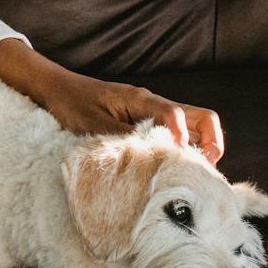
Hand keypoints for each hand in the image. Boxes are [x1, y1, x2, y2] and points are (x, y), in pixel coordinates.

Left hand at [38, 69, 225, 166]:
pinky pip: (171, 137)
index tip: (179, 160)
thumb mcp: (93, 124)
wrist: (56, 89)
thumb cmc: (72, 103)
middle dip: (211, 144)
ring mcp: (151, 116)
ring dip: (197, 150)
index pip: (176, 114)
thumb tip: (151, 159)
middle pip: (200, 118)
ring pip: (190, 130)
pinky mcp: (144, 126)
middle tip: (203, 173)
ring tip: (190, 178)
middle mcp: (153, 106)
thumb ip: (123, 140)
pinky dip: (179, 153)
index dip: (183, 139)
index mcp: (141, 100)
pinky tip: (170, 173)